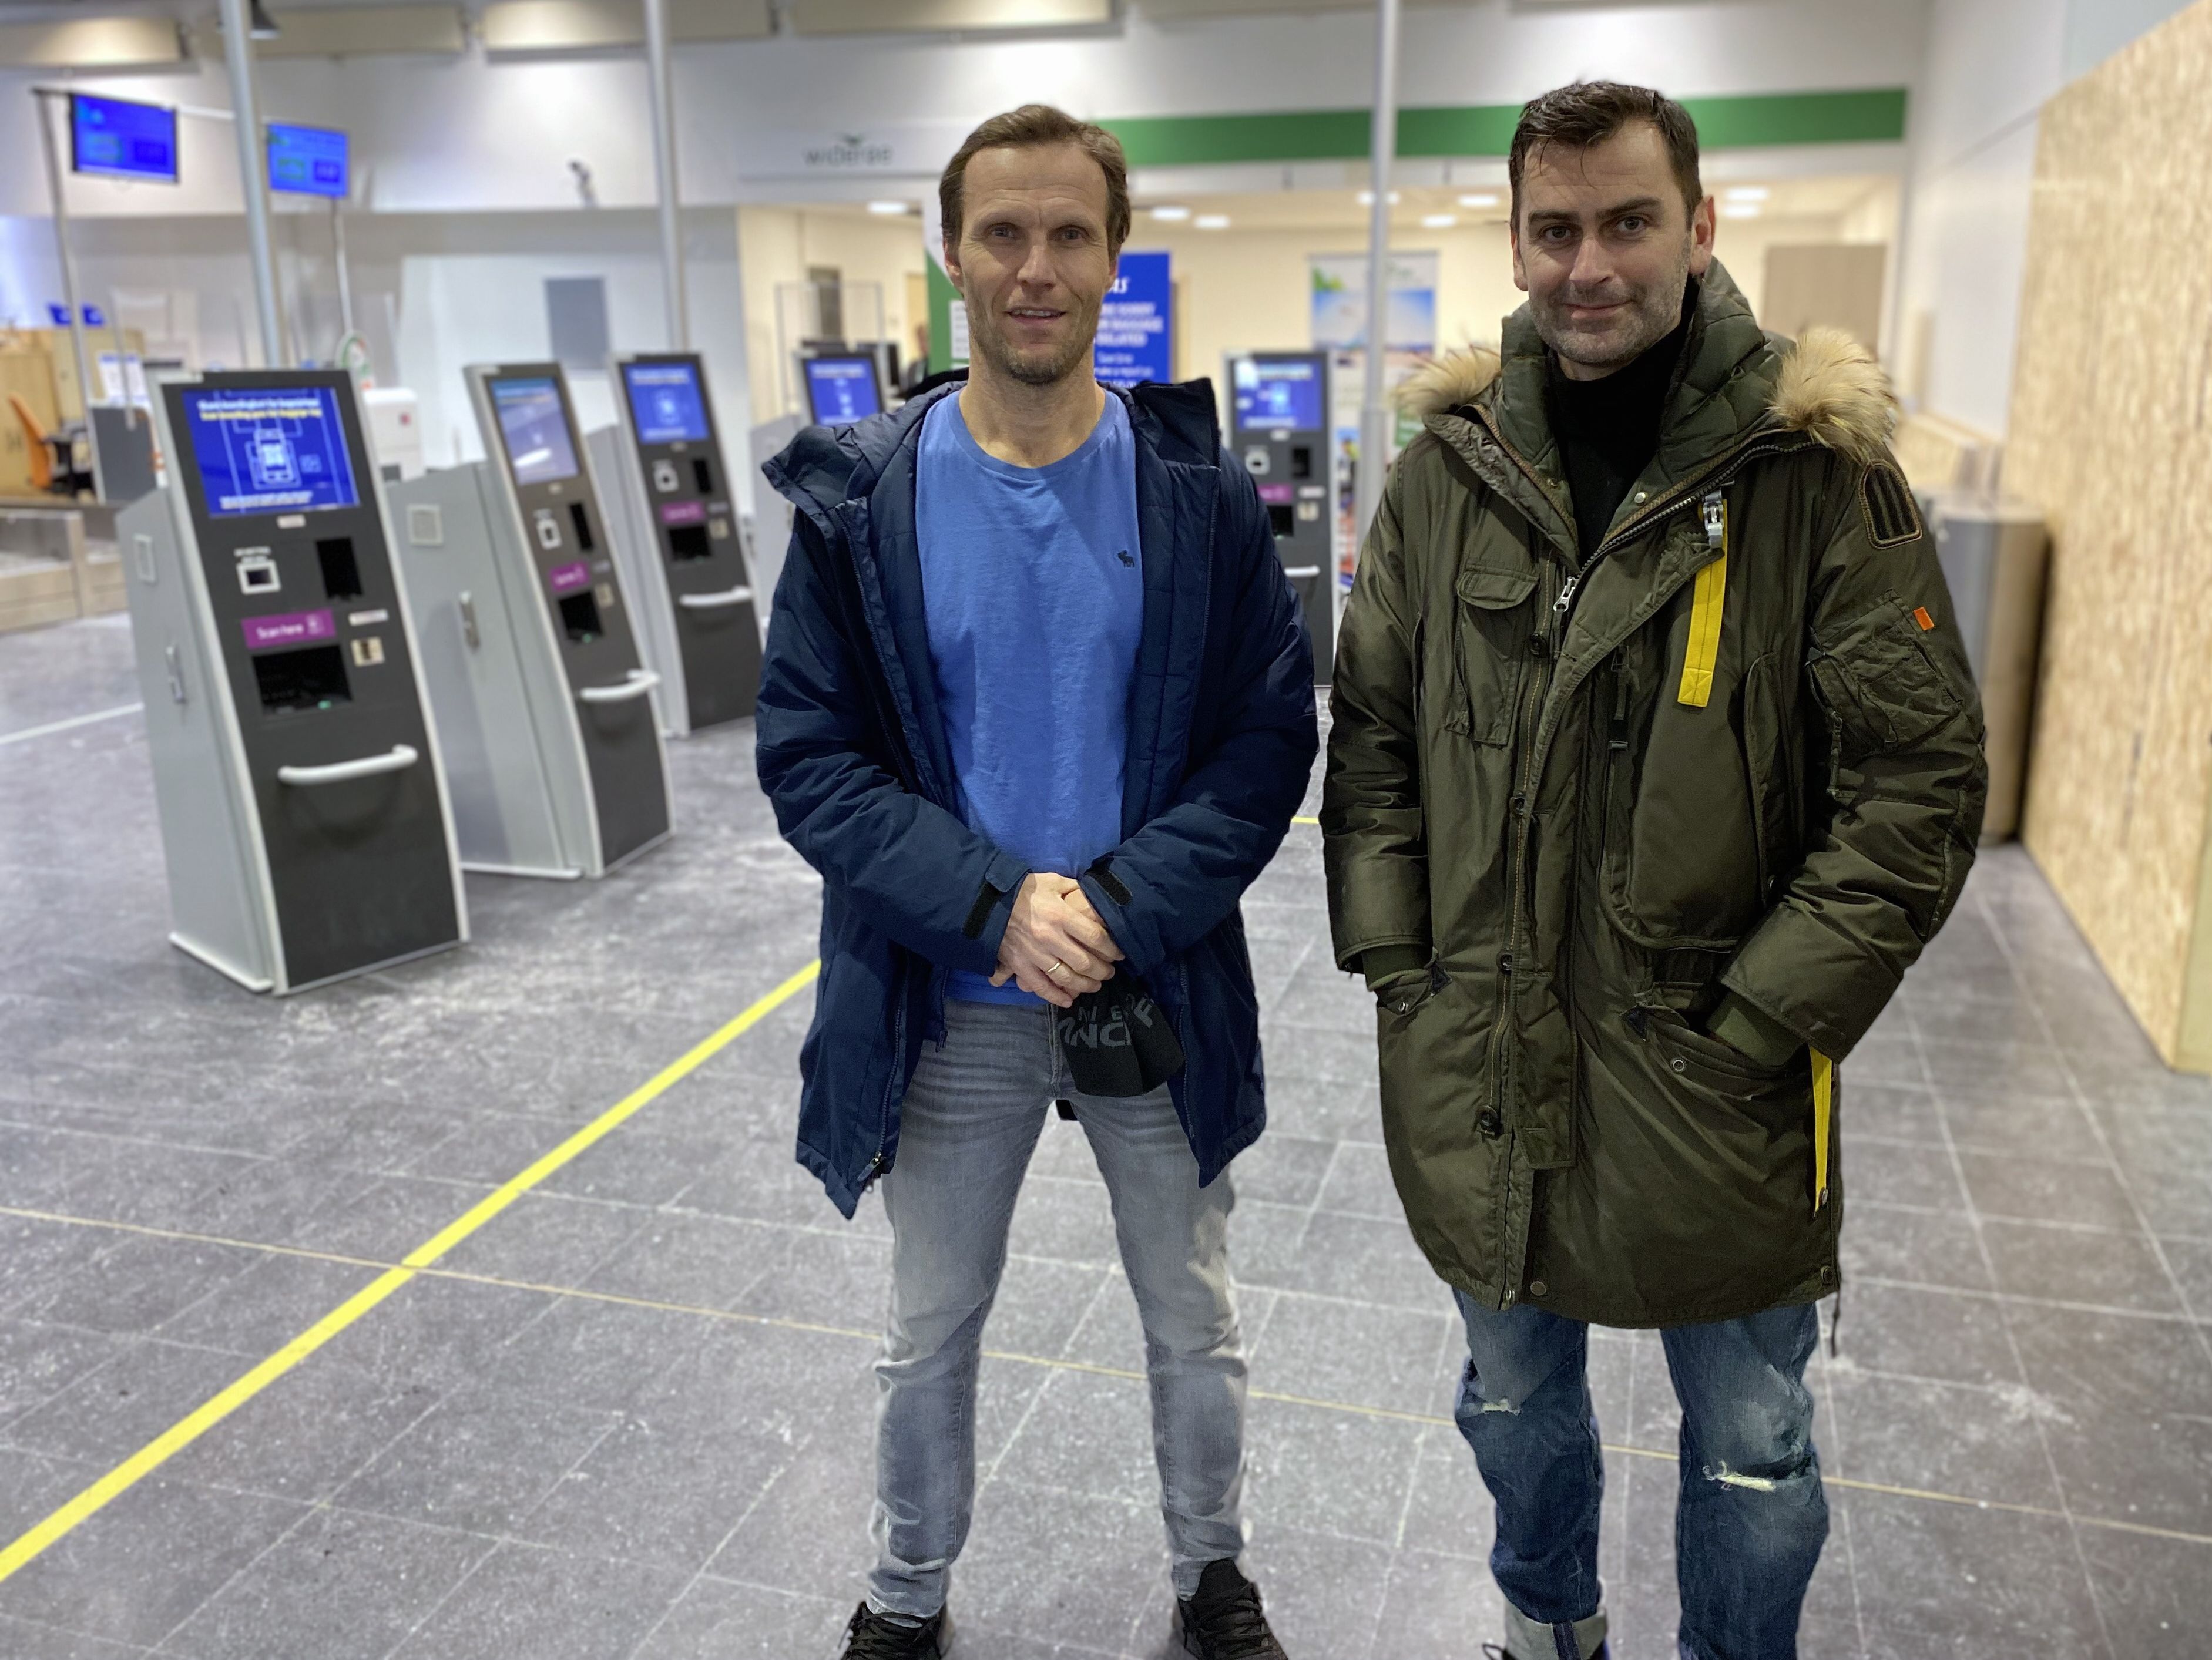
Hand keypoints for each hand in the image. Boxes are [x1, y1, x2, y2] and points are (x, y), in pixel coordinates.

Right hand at [991, 873, 1123, 1007]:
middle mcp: (1050, 938)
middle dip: (1102, 971)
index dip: (1112, 949)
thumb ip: (1075, 889)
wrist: (988, 902)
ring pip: (1066, 978)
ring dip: (1085, 985)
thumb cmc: (1023, 890)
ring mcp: (1034, 954)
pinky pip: (1041, 987)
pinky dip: (1056, 997)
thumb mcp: (1052, 881)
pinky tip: (1069, 1001)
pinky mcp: (1020, 965)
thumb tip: (1094, 896)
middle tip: (1109, 973)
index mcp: (1061, 915)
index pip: (1096, 938)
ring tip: (1095, 985)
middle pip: (1085, 962)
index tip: (1119, 954)